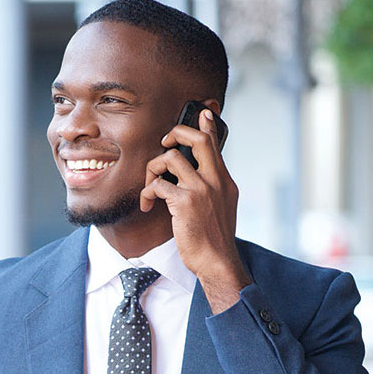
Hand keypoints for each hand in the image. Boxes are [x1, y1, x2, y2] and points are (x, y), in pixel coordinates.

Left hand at [139, 108, 250, 312]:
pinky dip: (148, 193)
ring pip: (171, 159)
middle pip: (197, 139)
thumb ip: (212, 188)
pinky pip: (158, 185)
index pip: (216, 145)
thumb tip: (195, 175)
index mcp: (224, 181)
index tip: (203, 112)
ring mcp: (201, 190)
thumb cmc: (213, 238)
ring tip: (151, 187)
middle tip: (164, 143)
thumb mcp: (221, 207)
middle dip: (176, 134)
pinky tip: (148, 205)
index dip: (207, 125)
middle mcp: (215, 180)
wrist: (216, 261)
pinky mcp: (185, 202)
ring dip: (153, 169)